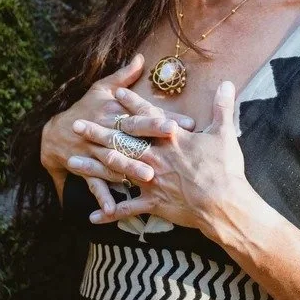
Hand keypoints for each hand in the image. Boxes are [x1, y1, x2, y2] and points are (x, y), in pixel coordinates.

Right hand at [41, 53, 195, 214]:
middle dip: (151, 135)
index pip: (141, 113)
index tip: (183, 121)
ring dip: (130, 168)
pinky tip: (113, 209)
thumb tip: (141, 58)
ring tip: (148, 176)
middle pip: (130, 132)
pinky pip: (94, 183)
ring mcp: (93, 150)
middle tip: (172, 138)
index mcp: (113, 112)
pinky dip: (103, 196)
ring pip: (114, 159)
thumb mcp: (101, 89)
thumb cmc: (84, 109)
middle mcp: (105, 129)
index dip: (161, 117)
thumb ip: (123, 76)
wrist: (52, 133)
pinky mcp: (84, 167)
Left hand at [74, 80, 247, 232]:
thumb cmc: (225, 169)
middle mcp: (156, 156)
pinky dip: (110, 212)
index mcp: (171, 139)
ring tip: (72, 161)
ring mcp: (151, 180)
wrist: (223, 203)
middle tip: (77, 125)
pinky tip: (92, 217)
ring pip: (116, 171)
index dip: (132, 104)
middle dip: (98, 132)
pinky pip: (127, 209)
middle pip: (122, 141)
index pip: (147, 117)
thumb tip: (228, 83)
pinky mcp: (153, 203)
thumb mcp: (225, 133)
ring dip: (93, 167)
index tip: (116, 94)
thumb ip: (222, 107)